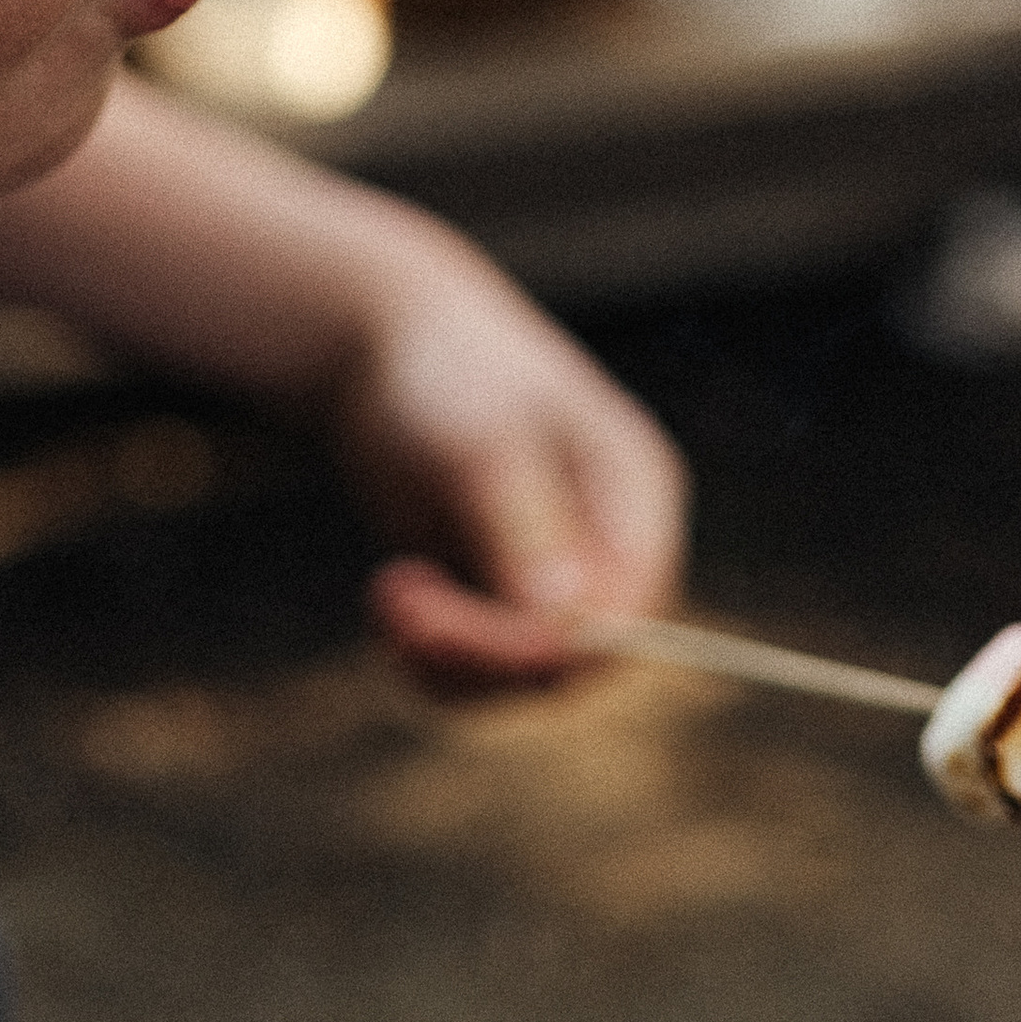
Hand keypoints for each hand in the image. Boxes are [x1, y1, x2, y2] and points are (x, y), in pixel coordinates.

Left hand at [328, 238, 689, 690]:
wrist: (383, 343)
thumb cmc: (445, 371)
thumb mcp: (482, 440)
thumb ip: (524, 527)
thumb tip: (566, 621)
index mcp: (637, 496)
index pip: (629, 612)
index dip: (548, 646)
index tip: (450, 633)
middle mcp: (609, 545)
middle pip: (578, 658)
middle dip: (484, 654)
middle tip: (397, 608)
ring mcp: (554, 573)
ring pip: (524, 677)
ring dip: (448, 660)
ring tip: (387, 596)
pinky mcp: (499, 592)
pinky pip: (481, 667)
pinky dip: (431, 654)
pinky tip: (390, 599)